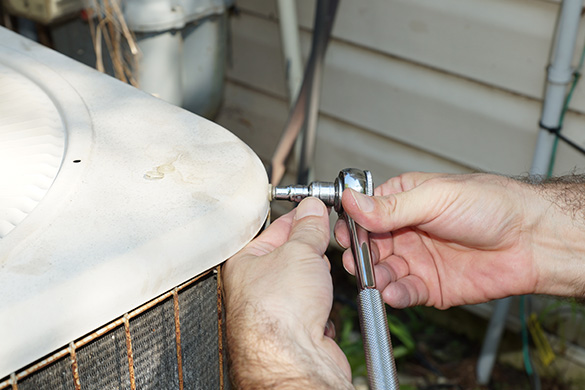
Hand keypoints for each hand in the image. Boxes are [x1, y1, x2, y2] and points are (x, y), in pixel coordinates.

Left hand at [223, 197, 352, 388]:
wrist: (294, 360)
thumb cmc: (277, 313)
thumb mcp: (299, 252)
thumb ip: (308, 228)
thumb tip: (312, 210)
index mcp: (245, 264)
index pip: (273, 230)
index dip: (296, 218)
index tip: (315, 211)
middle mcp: (256, 288)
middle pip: (292, 256)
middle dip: (311, 252)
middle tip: (322, 246)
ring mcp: (277, 311)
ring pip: (307, 283)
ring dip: (320, 280)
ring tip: (322, 281)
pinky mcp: (297, 330)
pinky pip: (316, 307)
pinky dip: (324, 306)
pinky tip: (323, 307)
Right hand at [335, 172, 584, 308]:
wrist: (532, 240)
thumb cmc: (492, 205)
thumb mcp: (435, 197)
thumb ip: (390, 206)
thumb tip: (351, 201)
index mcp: (404, 202)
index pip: (365, 213)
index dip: (352, 225)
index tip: (345, 234)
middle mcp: (406, 231)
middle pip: (368, 246)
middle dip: (360, 255)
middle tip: (358, 260)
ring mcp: (417, 260)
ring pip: (382, 272)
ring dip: (375, 277)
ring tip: (377, 278)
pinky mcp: (431, 286)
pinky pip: (404, 293)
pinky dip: (395, 294)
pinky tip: (394, 291)